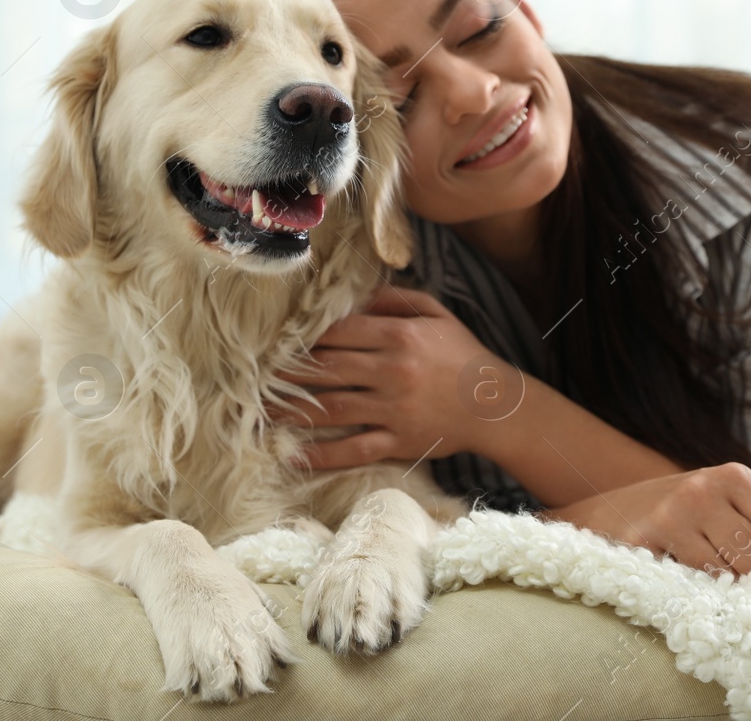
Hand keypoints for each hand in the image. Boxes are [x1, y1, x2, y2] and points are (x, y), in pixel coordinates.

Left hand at [266, 285, 498, 468]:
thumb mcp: (436, 314)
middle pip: (328, 369)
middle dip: (288, 372)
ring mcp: (394, 409)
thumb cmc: (462, 355)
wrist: (496, 406)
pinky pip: (354, 448)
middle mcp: (392, 371)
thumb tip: (355, 294)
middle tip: (254, 375)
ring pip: (332, 408)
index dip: (305, 336)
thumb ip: (396, 300)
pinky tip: (292, 455)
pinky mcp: (399, 441)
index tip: (276, 340)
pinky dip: (322, 453)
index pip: (340, 332)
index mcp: (399, 336)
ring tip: (260, 413)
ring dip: (292, 411)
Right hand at [549, 462, 750, 576]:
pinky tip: (684, 582)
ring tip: (708, 577)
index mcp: (734, 476)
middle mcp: (700, 489)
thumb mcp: (740, 511)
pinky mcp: (639, 545)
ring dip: (721, 590)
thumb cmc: (691, 517)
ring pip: (724, 579)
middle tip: (735, 574)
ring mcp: (667, 516)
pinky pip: (687, 587)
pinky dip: (693, 594)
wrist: (611, 511)